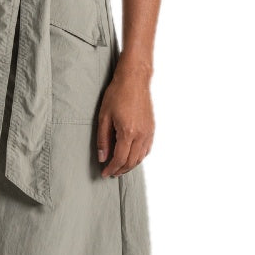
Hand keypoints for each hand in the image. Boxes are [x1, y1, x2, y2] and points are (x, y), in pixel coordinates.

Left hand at [96, 61, 154, 176]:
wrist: (134, 80)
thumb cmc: (117, 94)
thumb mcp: (104, 117)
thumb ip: (103, 139)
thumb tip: (102, 157)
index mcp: (128, 132)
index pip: (120, 159)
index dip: (111, 168)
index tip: (105, 173)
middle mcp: (141, 134)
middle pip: (131, 161)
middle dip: (121, 170)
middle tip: (111, 173)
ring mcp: (148, 132)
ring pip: (141, 157)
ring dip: (130, 165)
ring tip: (120, 167)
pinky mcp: (152, 128)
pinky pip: (147, 149)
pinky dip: (139, 157)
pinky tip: (131, 157)